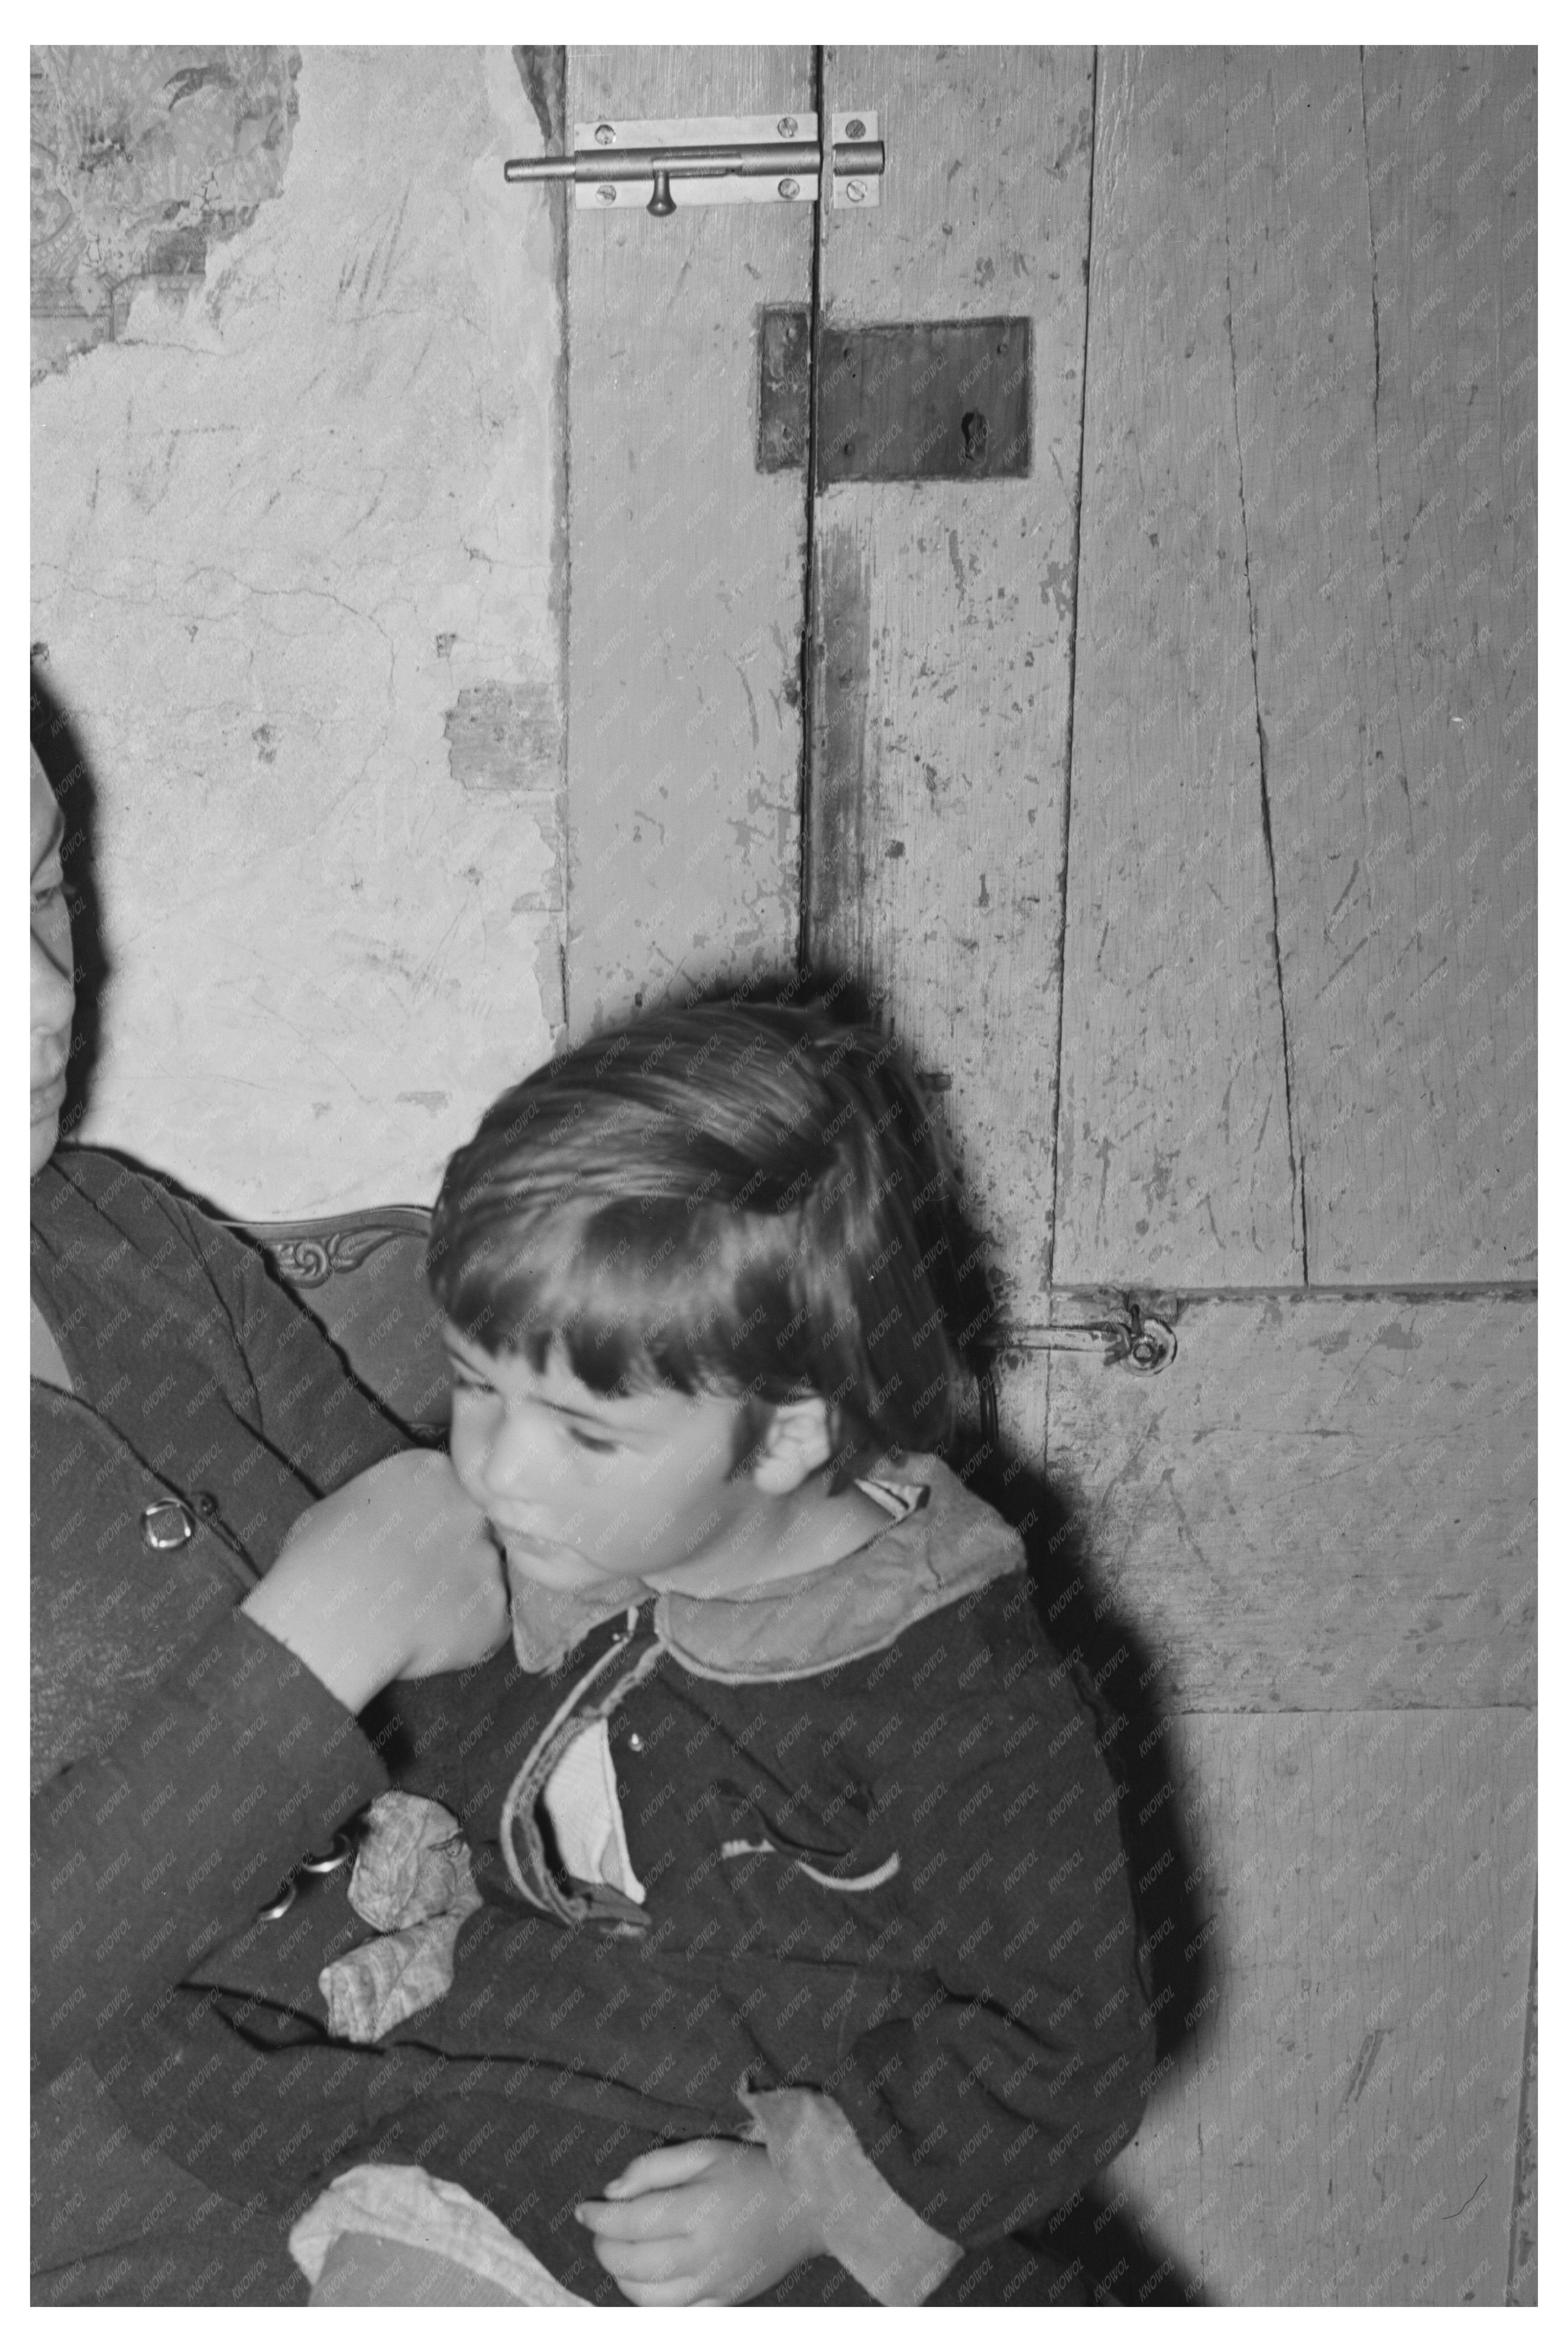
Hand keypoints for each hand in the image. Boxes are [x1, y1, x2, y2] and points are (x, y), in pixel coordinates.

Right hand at [241, 1449, 508, 1711]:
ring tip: (419, 1613)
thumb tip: (389, 1517)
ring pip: (485, 1574)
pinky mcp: (495, 1607)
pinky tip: (431, 1636)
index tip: (419, 1542)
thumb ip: (384, 1501)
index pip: (453, 1487)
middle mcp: (470, 1507)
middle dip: (457, 1551)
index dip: (437, 1519)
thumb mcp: (341, 1506)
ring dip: (461, 1592)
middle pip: (477, 1527)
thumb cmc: (317, 1562)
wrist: (329, 1622)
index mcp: (431, 1471)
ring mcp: (487, 1557)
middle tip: (421, 1579)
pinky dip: (467, 1631)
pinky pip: (489, 1619)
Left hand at [576, 2139, 826, 2306]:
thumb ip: (654, 2167)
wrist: (807, 2205)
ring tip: (618, 2254)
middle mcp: (703, 2255)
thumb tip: (612, 2193)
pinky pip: (675, 2313)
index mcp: (698, 2211)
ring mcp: (714, 2285)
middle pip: (634, 2264)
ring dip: (621, 2278)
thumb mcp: (705, 2150)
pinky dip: (649, 2301)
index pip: (631, 2222)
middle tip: (599, 2231)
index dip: (598, 2219)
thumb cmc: (752, 2170)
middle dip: (605, 2248)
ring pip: (648, 2298)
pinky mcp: (724, 2302)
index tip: (583, 2209)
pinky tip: (644, 2280)